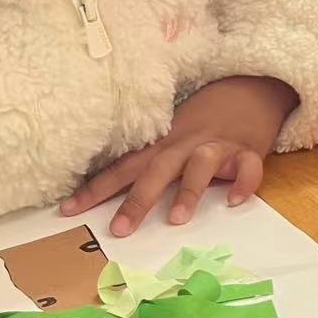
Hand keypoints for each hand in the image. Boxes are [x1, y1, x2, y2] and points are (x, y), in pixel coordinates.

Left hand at [62, 76, 297, 235]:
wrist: (251, 88)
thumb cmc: (208, 118)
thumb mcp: (174, 133)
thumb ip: (154, 161)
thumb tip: (119, 194)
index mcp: (164, 144)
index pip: (124, 167)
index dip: (96, 190)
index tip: (67, 211)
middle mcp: (186, 144)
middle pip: (157, 169)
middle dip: (137, 199)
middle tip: (120, 230)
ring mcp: (218, 146)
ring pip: (200, 165)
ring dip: (188, 191)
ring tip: (177, 219)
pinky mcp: (248, 150)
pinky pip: (247, 166)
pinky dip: (242, 182)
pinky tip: (234, 200)